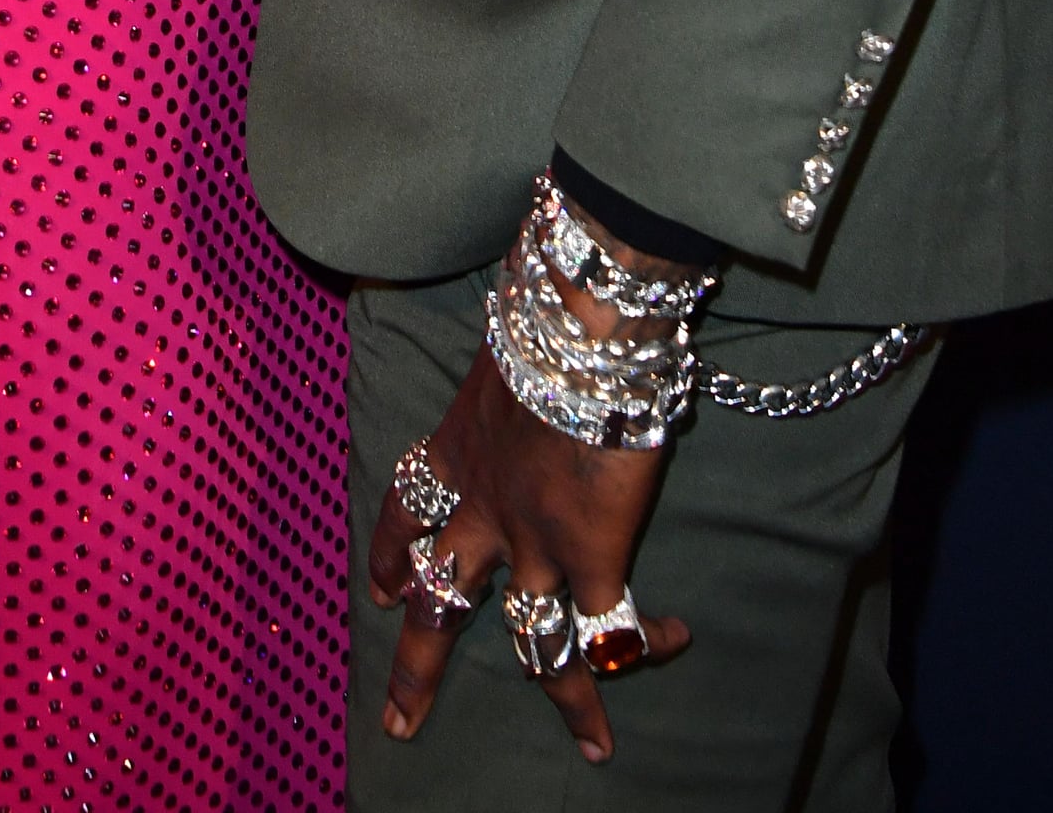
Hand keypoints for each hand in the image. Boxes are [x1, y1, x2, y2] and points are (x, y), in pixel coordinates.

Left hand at [369, 304, 690, 761]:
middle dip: (419, 662)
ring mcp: (535, 544)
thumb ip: (514, 351)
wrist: (578, 327)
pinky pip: (614, 629)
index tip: (378, 588)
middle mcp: (485, 508)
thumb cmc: (546, 308)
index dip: (392, 551)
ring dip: (565, 696)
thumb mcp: (508, 334)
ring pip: (532, 645)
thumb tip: (534, 316)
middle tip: (398, 718)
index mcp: (457, 448)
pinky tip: (675, 640)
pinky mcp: (592, 560)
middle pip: (439, 599)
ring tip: (593, 743)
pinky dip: (646, 642)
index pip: (407, 507)